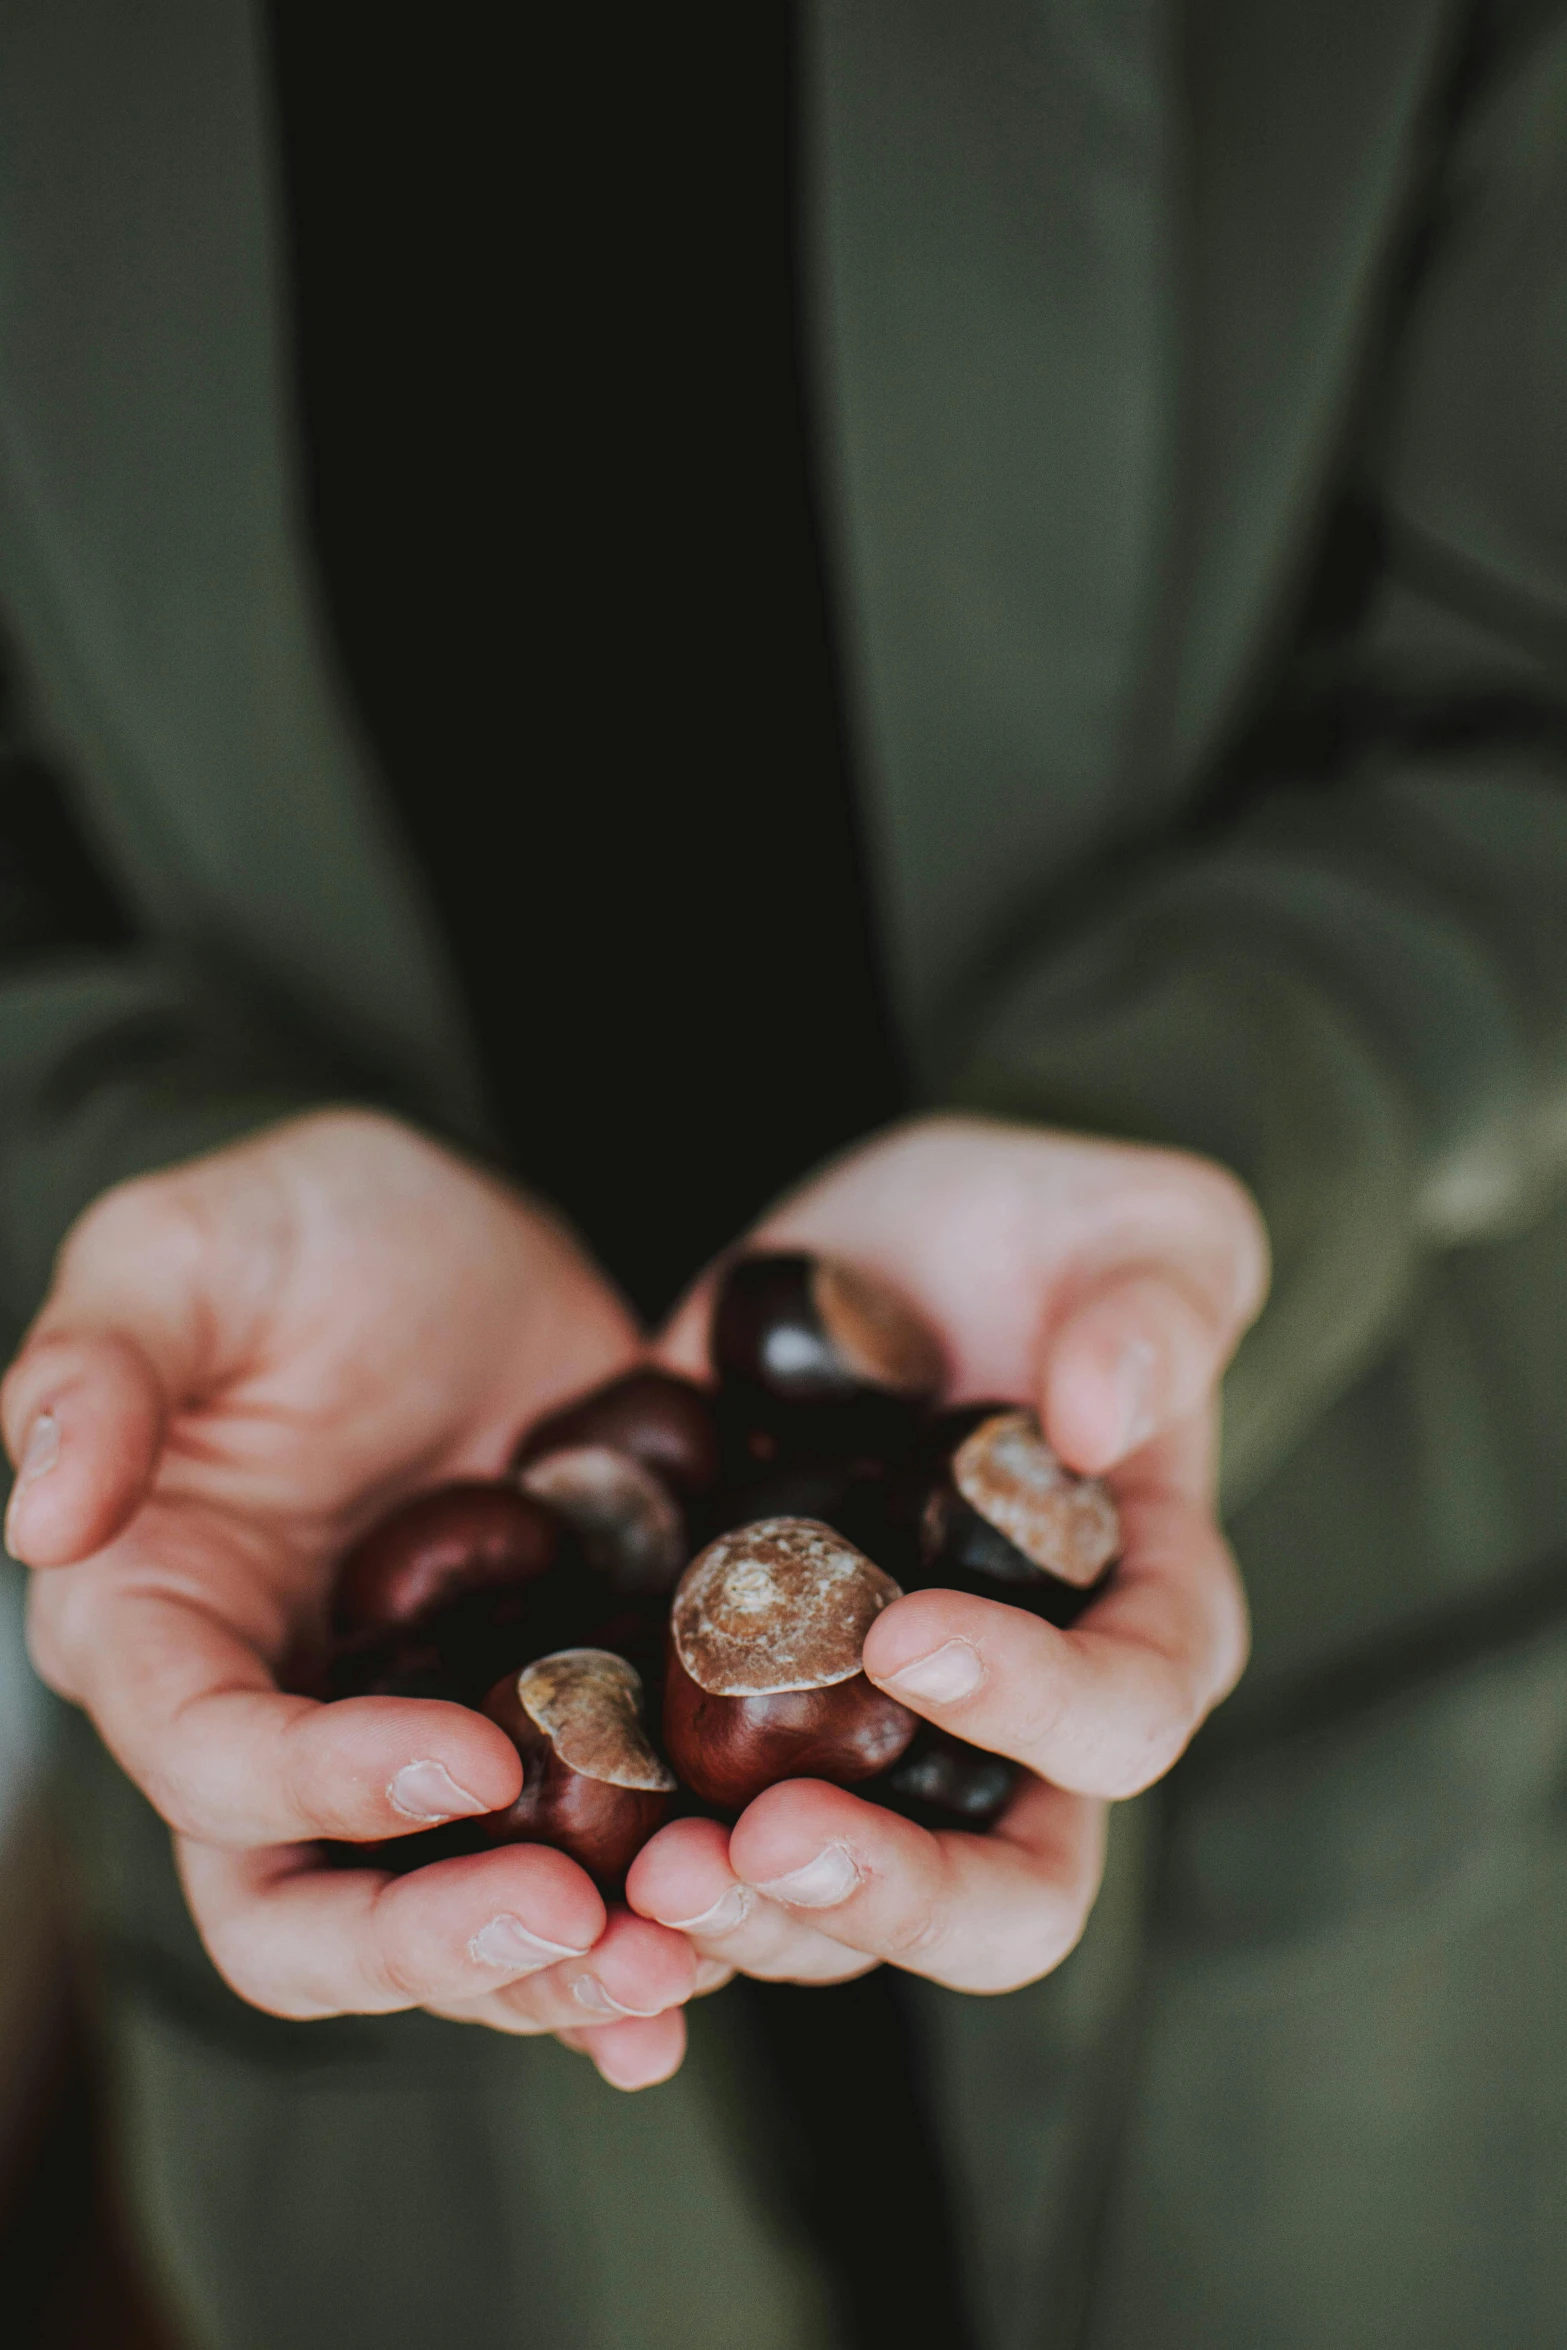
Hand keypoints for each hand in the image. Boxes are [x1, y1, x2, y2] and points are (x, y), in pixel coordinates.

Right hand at [4, 1111, 697, 2088]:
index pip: (212, 1760)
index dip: (327, 1787)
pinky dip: (630, 1918)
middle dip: (432, 1946)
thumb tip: (40, 1518)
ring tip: (677, 1963)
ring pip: (439, 1922)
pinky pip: (567, 1858)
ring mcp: (406, 1738)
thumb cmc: (294, 1226)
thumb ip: (98, 1369)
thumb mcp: (183, 1249)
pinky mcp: (533, 1724)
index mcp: (159, 1624)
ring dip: (550, 1970)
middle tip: (579, 1928)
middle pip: (302, 1914)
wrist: (455, 1233)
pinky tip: (717, 1949)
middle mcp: (271, 1716)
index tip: (477, 1756)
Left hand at [627, 1114, 1266, 1995]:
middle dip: (887, 1897)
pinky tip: (550, 1865)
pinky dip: (633, 1886)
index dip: (1035, 1710)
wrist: (888, 1253)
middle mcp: (1013, 1726)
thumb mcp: (1139, 1225)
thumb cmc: (1047, 1236)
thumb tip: (1102, 1415)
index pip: (1124, 1721)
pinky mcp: (738, 1725)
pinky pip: (699, 1847)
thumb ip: (1156, 1308)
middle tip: (759, 1842)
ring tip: (644, 1871)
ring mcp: (866, 1745)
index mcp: (1138, 1622)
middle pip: (1000, 1898)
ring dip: (746, 1921)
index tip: (906, 1638)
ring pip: (837, 1911)